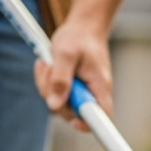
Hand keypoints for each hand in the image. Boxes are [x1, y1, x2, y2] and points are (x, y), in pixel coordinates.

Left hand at [35, 16, 113, 131]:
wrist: (84, 26)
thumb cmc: (78, 37)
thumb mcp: (65, 54)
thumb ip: (60, 79)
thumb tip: (54, 105)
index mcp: (99, 87)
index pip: (102, 118)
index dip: (88, 125)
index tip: (73, 121)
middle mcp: (93, 93)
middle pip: (73, 113)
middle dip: (55, 97)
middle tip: (49, 70)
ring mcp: (83, 92)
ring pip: (61, 104)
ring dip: (48, 86)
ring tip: (48, 63)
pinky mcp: (74, 88)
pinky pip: (57, 94)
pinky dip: (48, 82)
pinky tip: (48, 65)